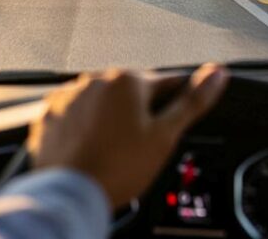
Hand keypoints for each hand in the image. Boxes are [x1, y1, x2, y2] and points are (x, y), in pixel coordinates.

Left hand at [27, 63, 227, 208]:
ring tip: (112, 151)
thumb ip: (193, 101)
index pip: (166, 84)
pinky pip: (74, 114)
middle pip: (130, 94)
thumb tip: (218, 73)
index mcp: (128, 80)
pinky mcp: (49, 113)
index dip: (175, 104)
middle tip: (139, 147)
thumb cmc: (119, 168)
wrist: (70, 193)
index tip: (171, 121)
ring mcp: (69, 95)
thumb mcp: (165, 136)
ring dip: (109, 119)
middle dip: (138, 115)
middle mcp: (95, 79)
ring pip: (101, 104)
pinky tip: (90, 149)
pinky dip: (83, 128)